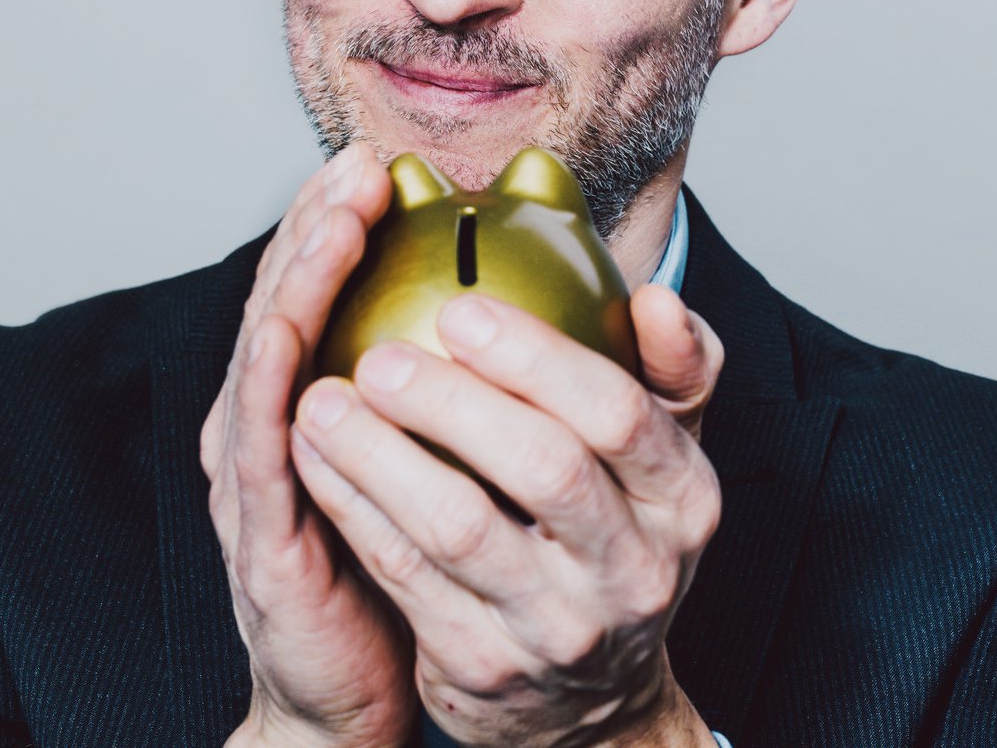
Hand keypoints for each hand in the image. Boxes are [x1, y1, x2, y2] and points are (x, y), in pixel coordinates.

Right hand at [200, 143, 415, 747]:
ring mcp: (256, 477)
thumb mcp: (437, 462)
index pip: (323, 291)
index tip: (383, 160)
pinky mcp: (259, 535)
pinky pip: (265, 449)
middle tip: (356, 165)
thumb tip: (523, 312)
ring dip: (294, 284)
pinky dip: (272, 383)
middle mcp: (272, 426)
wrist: (351, 699)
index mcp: (313, 400)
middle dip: (316, 226)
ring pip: (266, 358)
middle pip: (284, 302)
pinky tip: (293, 334)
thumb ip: (459, 387)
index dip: (342, 221)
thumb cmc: (408, 572)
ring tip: (332, 219)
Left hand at [288, 282, 726, 747]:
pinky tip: (314, 457)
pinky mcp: (483, 664)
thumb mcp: (664, 460)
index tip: (462, 311)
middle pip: (544, 468)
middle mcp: (631, 568)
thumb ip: (675, 371)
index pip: (621, 414)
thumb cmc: (614, 538)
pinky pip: (404, 574)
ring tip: (324, 402)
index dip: (538, 358)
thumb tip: (656, 298)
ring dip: (380, 455)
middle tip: (380, 358)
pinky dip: (353, 507)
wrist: (592, 700)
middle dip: (452, 402)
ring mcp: (556, 625)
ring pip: (460, 527)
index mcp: (682, 498)